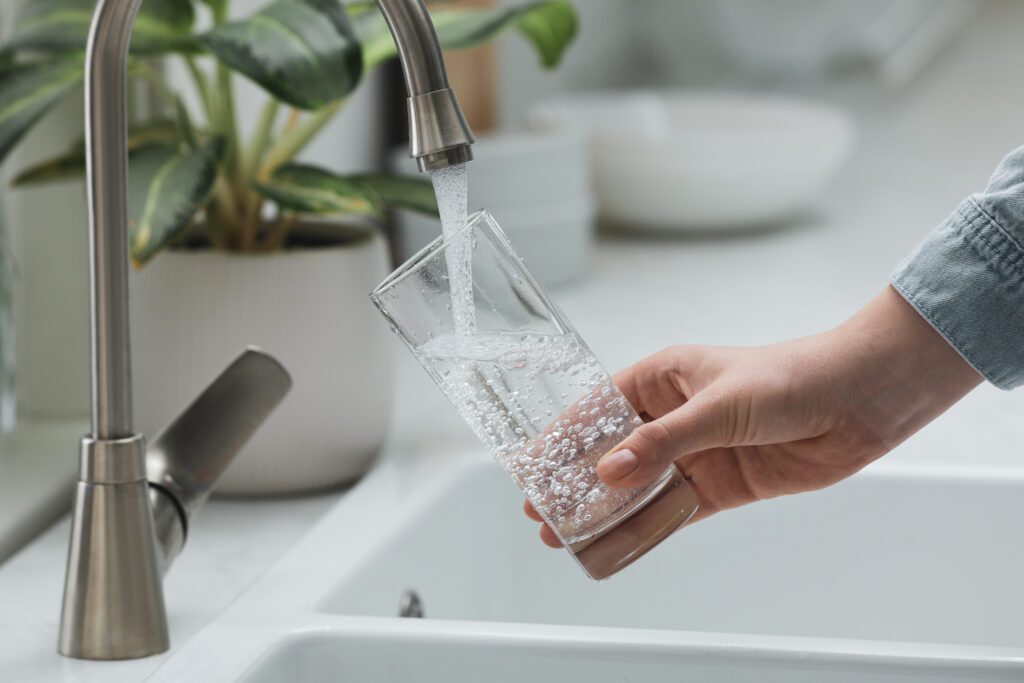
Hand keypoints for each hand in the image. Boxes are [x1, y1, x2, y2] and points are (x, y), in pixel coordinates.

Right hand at [525, 286, 981, 547]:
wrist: (859, 400)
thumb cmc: (791, 377)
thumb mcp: (716, 405)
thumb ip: (662, 441)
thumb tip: (609, 471)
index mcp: (664, 377)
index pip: (599, 409)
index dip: (564, 437)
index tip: (532, 464)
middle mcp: (675, 414)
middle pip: (613, 451)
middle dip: (577, 480)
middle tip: (542, 509)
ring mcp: (697, 450)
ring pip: (640, 484)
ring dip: (607, 508)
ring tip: (569, 532)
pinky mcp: (723, 483)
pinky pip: (675, 509)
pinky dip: (648, 526)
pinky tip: (620, 541)